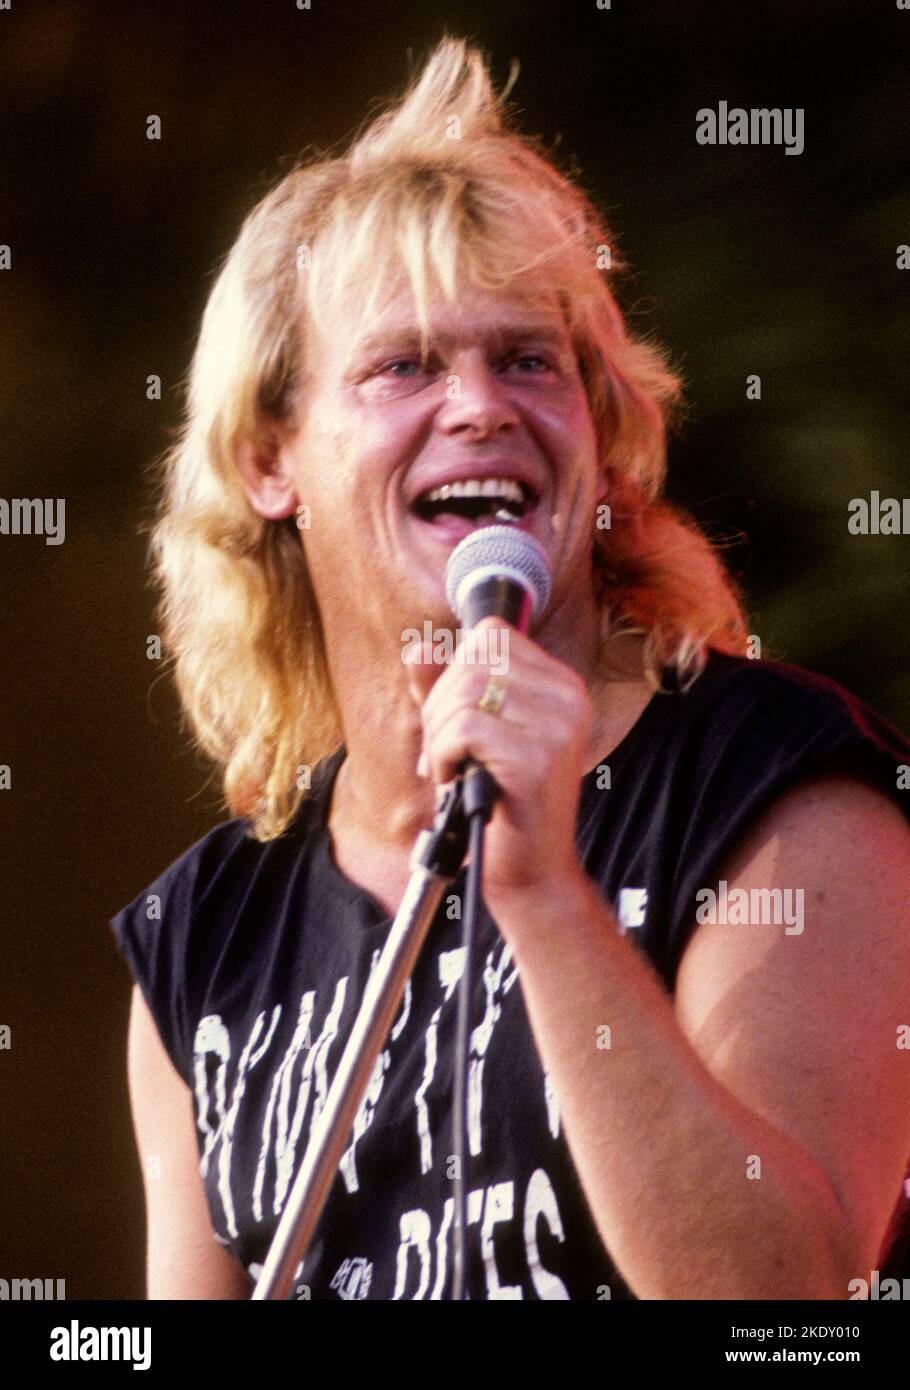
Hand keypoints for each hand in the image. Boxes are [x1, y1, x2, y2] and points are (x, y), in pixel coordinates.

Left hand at [404, 616, 592, 910]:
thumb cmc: (497, 803)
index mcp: (561, 685)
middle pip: (473, 658)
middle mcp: (569, 698)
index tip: (454, 721)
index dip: (455, 672)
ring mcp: (558, 726)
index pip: (491, 635)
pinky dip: (443, 755)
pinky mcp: (538, 758)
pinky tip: (456, 781)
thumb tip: (418, 649)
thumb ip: (442, 689)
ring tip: (452, 769)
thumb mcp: (465, 736)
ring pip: (465, 691)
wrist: (529, 873)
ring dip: (439, 735)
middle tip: (444, 754)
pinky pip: (464, 728)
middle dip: (439, 706)